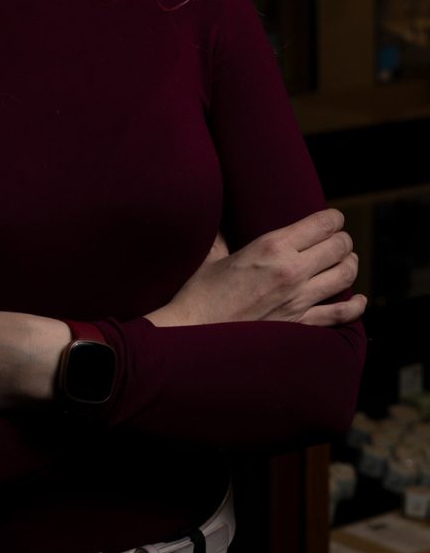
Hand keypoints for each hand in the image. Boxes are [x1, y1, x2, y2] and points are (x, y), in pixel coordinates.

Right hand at [145, 209, 365, 328]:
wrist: (194, 333)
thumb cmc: (199, 294)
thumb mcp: (211, 257)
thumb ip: (222, 238)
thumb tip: (219, 224)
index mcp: (271, 246)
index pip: (322, 224)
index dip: (334, 219)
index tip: (334, 219)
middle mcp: (290, 270)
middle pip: (339, 247)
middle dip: (343, 240)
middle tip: (339, 241)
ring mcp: (298, 300)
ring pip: (345, 275)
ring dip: (351, 265)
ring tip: (347, 262)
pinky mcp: (300, 325)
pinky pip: (341, 314)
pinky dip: (356, 306)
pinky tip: (358, 300)